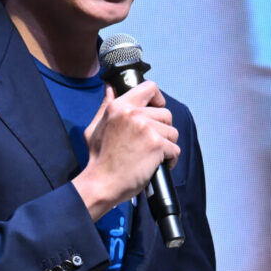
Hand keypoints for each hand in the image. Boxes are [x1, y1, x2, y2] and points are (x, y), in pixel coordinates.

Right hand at [72, 80, 179, 219]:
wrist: (101, 183)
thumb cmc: (99, 158)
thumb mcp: (96, 126)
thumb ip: (107, 105)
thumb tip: (111, 87)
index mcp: (120, 106)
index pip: (150, 87)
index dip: (157, 98)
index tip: (156, 108)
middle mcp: (134, 114)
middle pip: (165, 114)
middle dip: (162, 129)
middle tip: (149, 143)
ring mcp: (147, 129)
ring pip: (172, 132)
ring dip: (166, 145)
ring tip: (152, 155)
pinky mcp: (156, 145)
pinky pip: (175, 150)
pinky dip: (170, 160)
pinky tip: (157, 165)